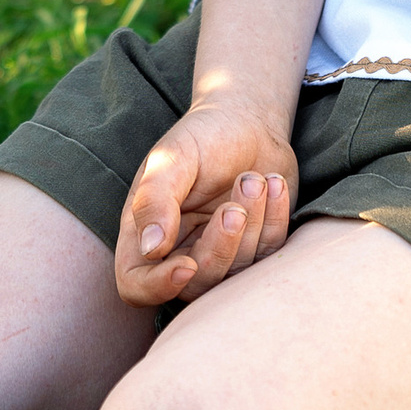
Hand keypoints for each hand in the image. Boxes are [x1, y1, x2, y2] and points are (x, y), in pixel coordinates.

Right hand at [114, 102, 297, 309]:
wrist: (247, 122)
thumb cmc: (202, 136)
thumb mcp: (172, 158)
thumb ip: (154, 200)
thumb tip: (151, 248)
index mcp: (146, 231)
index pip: (136, 284)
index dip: (157, 287)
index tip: (187, 264)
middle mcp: (179, 249)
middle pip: (196, 284)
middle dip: (221, 245)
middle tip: (235, 203)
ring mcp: (220, 252)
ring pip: (237, 272)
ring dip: (252, 222)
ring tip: (254, 178)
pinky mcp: (256, 248)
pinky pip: (269, 254)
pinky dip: (274, 219)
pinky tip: (273, 183)